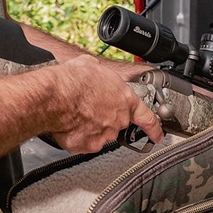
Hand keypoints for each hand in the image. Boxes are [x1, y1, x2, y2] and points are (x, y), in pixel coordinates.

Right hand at [48, 54, 163, 152]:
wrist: (54, 96)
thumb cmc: (73, 81)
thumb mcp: (92, 66)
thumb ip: (101, 75)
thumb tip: (95, 73)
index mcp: (125, 100)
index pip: (147, 118)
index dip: (154, 128)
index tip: (158, 134)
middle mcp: (118, 120)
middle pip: (116, 124)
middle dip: (104, 118)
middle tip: (88, 108)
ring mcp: (104, 135)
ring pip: (99, 133)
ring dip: (89, 126)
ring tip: (74, 113)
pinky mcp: (88, 145)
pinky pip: (84, 142)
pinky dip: (77, 136)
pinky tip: (68, 124)